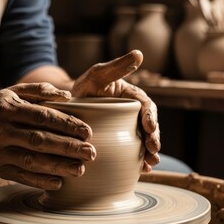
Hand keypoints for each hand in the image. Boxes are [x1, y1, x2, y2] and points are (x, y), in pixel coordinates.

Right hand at [0, 83, 95, 189]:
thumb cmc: (0, 109)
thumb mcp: (14, 92)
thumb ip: (40, 91)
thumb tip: (67, 96)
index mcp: (8, 109)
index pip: (42, 117)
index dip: (66, 125)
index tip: (88, 132)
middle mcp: (1, 131)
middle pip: (39, 140)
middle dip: (67, 147)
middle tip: (90, 153)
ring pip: (31, 161)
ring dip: (58, 166)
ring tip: (80, 169)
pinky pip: (21, 177)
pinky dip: (40, 181)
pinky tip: (59, 183)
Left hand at [72, 50, 160, 171]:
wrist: (70, 105)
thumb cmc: (84, 86)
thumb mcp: (98, 74)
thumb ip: (117, 66)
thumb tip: (139, 53)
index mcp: (131, 97)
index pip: (146, 106)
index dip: (150, 117)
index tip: (150, 128)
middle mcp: (132, 113)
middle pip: (148, 126)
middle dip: (154, 139)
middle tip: (154, 150)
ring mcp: (127, 128)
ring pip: (143, 141)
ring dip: (149, 153)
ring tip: (150, 163)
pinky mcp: (119, 140)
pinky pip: (132, 151)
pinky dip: (138, 160)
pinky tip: (141, 170)